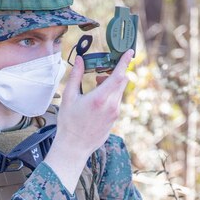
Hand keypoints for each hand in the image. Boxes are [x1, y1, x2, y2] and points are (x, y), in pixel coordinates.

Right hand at [43, 49, 133, 193]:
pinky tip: (97, 99)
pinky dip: (110, 95)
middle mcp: (111, 106)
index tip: (130, 52)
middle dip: (114, 73)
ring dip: (111, 85)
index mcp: (100, 98)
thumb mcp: (69, 97)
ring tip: (95, 86)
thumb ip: (75, 76)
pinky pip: (116, 102)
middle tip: (99, 73)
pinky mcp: (114, 120)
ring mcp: (114, 114)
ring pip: (119, 92)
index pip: (119, 75)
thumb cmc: (69, 124)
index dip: (125, 62)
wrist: (74, 147)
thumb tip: (79, 60)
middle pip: (121, 82)